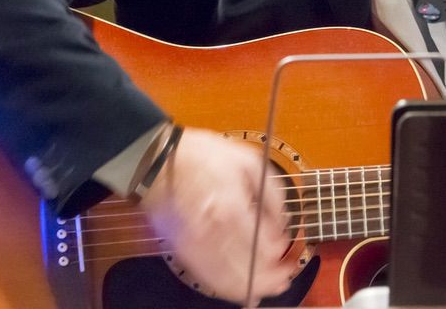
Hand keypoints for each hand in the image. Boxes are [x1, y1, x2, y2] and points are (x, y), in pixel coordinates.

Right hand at [139, 127, 295, 304]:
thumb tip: (283, 223)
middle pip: (246, 269)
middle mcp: (212, 232)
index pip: (263, 245)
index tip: (286, 249)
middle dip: (270, 279)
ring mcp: (195, 244)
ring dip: (250, 288)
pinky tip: (240, 289)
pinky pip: (207, 277)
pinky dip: (226, 287)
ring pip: (226, 279)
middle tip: (285, 278)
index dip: (279, 251)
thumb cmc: (205, 156)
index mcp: (232, 208)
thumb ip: (272, 194)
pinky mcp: (183, 249)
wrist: (159, 160)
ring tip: (268, 289)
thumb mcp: (249, 161)